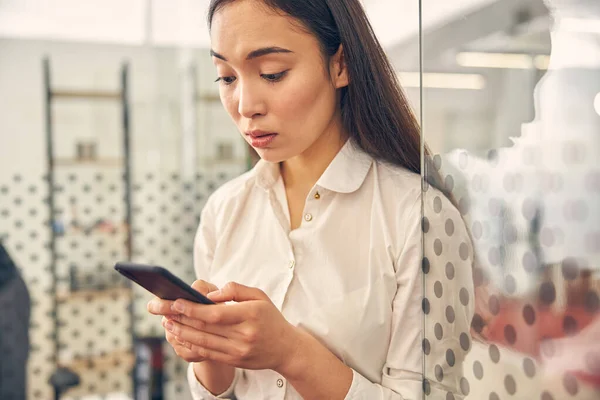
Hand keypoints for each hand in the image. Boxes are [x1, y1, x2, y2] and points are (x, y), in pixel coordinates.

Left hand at [156, 282, 301, 373]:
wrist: (286, 348)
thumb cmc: (270, 318)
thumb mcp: (259, 296)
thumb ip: (235, 290)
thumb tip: (210, 294)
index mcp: (251, 315)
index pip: (215, 313)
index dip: (192, 308)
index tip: (176, 302)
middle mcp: (244, 335)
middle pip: (205, 327)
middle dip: (180, 318)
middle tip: (162, 310)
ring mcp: (238, 350)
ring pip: (203, 342)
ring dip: (181, 333)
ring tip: (167, 323)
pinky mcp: (234, 361)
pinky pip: (208, 353)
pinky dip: (191, 345)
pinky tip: (180, 337)